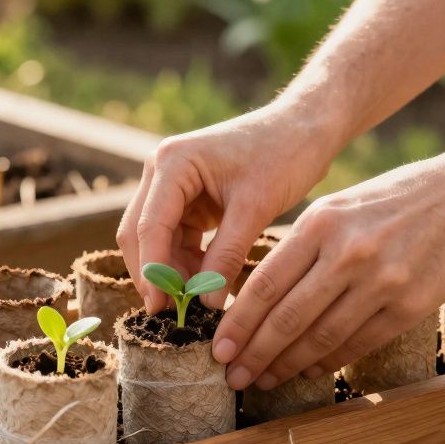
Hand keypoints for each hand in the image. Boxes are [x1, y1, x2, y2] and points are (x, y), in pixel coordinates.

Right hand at [117, 104, 342, 312]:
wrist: (304, 129)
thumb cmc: (284, 155)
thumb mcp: (255, 207)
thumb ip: (226, 255)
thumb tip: (204, 303)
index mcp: (172, 163)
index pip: (148, 226)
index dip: (152, 271)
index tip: (160, 308)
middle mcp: (162, 171)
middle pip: (140, 233)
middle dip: (154, 274)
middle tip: (170, 315)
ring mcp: (172, 185)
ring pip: (155, 240)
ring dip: (171, 272)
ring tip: (194, 304)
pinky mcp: (187, 198)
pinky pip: (176, 238)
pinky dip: (186, 263)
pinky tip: (204, 286)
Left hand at [213, 154, 444, 389]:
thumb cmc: (395, 199)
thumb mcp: (339, 207)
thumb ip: (303, 246)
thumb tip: (258, 296)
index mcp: (320, 224)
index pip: (264, 285)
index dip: (237, 324)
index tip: (218, 348)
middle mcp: (347, 253)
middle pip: (286, 317)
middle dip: (254, 353)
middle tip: (232, 376)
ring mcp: (381, 281)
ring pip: (321, 337)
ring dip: (288, 365)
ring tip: (265, 379)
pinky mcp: (411, 304)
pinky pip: (359, 343)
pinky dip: (329, 361)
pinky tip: (309, 371)